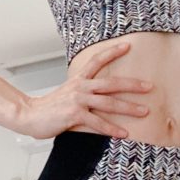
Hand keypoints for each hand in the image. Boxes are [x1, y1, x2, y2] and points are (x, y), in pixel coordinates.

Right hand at [22, 41, 152, 139]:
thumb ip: (84, 91)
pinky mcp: (75, 115)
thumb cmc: (51, 106)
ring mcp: (78, 101)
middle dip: (132, 85)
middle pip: (111, 83)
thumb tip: (101, 94)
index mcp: (79, 79)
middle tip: (149, 86)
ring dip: (129, 108)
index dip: (112, 52)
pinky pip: (98, 123)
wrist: (31, 115)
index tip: (127, 46)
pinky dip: (112, 128)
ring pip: (109, 103)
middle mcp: (81, 87)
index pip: (97, 60)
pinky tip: (124, 133)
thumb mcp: (68, 92)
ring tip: (144, 112)